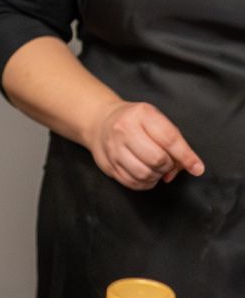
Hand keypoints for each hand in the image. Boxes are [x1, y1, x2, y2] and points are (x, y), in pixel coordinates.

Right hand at [86, 99, 204, 189]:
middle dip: (168, 165)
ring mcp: (113, 148)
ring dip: (157, 176)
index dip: (186, 156)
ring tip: (156, 169)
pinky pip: (132, 183)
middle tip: (168, 163)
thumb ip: (174, 140)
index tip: (197, 168)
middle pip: (157, 159)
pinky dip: (145, 183)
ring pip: (144, 174)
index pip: (169, 139)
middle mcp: (124, 129)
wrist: (101, 121)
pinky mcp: (108, 164)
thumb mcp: (155, 119)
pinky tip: (146, 175)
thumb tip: (188, 167)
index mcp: (142, 114)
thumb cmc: (135, 121)